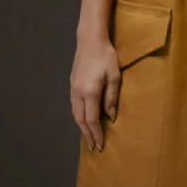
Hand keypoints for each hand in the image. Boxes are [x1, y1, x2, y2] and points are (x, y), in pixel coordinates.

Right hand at [70, 34, 121, 150]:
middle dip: (87, 134)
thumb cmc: (106, 56)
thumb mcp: (114, 76)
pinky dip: (79, 116)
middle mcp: (78, 93)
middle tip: (93, 147)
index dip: (96, 133)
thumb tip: (110, 117)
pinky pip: (74, 106)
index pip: (91, 119)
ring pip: (75, 113)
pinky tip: (84, 119)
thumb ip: (111, 97)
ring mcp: (73, 88)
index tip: (100, 145)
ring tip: (89, 136)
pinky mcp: (72, 84)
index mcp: (90, 92)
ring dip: (82, 127)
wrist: (90, 40)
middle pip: (80, 120)